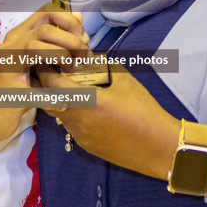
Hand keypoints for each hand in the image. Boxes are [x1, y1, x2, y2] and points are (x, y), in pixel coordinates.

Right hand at [0, 5, 89, 144]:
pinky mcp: (8, 90)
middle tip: (84, 56)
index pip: (46, 12)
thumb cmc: (16, 87)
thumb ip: (56, 41)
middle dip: (71, 40)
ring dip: (62, 57)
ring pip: (35, 47)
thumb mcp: (37, 60)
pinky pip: (35, 90)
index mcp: (19, 36)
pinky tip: (62, 104)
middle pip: (44, 29)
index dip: (68, 20)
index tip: (82, 36)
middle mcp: (11, 46)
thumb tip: (79, 18)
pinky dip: (52, 97)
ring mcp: (7, 66)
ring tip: (71, 71)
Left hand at [36, 66, 179, 180]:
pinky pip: (72, 127)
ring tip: (76, 90)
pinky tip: (90, 109)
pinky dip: (74, 114)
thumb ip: (106, 68)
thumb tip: (94, 60)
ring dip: (61, 101)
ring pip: (59, 115)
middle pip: (48, 101)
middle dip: (48, 86)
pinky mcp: (87, 146)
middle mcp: (78, 121)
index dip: (47, 70)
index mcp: (87, 101)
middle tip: (58, 74)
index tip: (49, 60)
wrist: (159, 147)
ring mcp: (80, 136)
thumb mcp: (126, 82)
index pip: (52, 83)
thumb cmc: (145, 111)